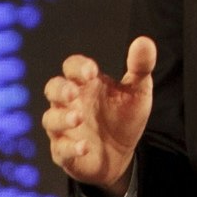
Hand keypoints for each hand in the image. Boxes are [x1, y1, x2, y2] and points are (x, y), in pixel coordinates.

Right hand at [42, 36, 157, 196]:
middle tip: (73, 92)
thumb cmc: (124, 118)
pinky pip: (60, 150)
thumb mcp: (138, 92)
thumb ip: (140, 68)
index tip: (92, 72)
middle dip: (60, 89)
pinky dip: (70, 148)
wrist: (121, 155)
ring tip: (79, 118)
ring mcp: (64, 128)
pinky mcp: (64, 152)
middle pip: (53, 89)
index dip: (78, 67)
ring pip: (51, 119)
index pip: (72, 67)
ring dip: (62, 118)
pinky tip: (85, 147)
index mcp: (86, 85)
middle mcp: (70, 103)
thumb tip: (145, 41)